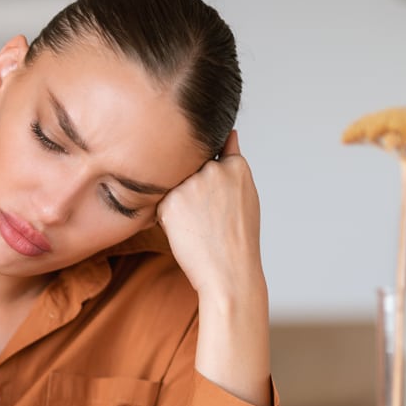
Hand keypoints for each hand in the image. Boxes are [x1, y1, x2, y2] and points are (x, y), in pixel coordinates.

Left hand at [156, 130, 264, 300]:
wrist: (228, 271)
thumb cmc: (238, 236)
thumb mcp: (245, 192)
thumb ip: (231, 162)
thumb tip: (229, 133)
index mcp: (236, 165)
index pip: (213, 151)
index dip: (208, 174)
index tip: (212, 194)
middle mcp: (212, 169)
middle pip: (190, 167)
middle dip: (192, 186)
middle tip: (206, 216)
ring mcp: (190, 184)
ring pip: (174, 183)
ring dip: (178, 199)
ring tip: (197, 224)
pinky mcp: (169, 201)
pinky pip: (161, 200)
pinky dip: (168, 214)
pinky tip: (185, 229)